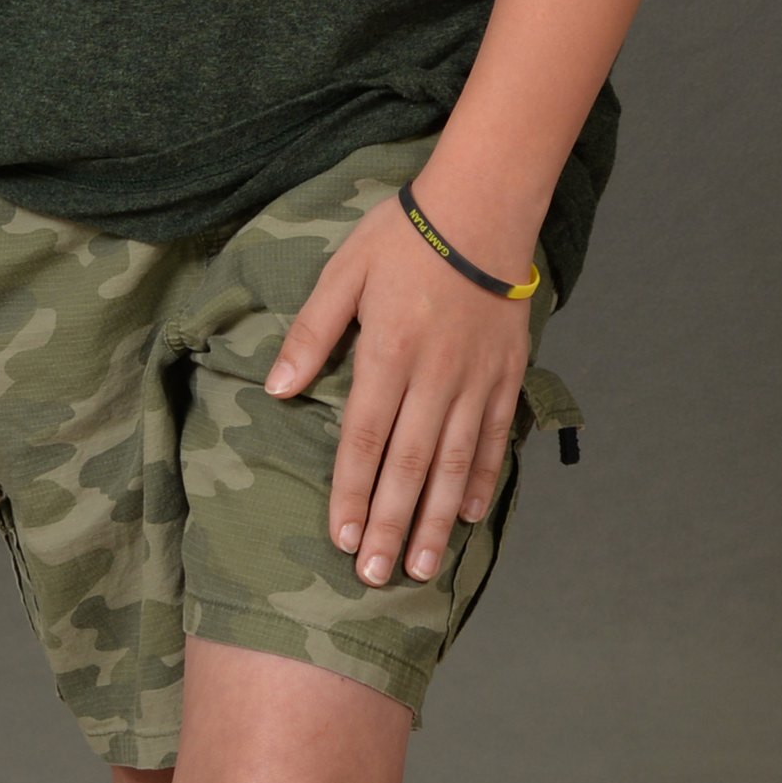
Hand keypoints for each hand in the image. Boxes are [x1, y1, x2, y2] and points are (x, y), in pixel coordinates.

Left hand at [263, 193, 533, 586]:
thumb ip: (312, 333)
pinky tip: (472, 514)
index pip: (364, 439)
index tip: (340, 538)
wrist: (484, 207)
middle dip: (391, 525)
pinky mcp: (506, 374)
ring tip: (424, 566)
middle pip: (410, 465)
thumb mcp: (344, 272)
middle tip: (375, 575)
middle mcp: (435, 377)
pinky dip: (484, 478)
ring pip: (455, 463)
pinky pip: (496, 437)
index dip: (351, 492)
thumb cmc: (404, 236)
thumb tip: (275, 388)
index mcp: (389, 354)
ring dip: (438, 518)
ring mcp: (476, 380)